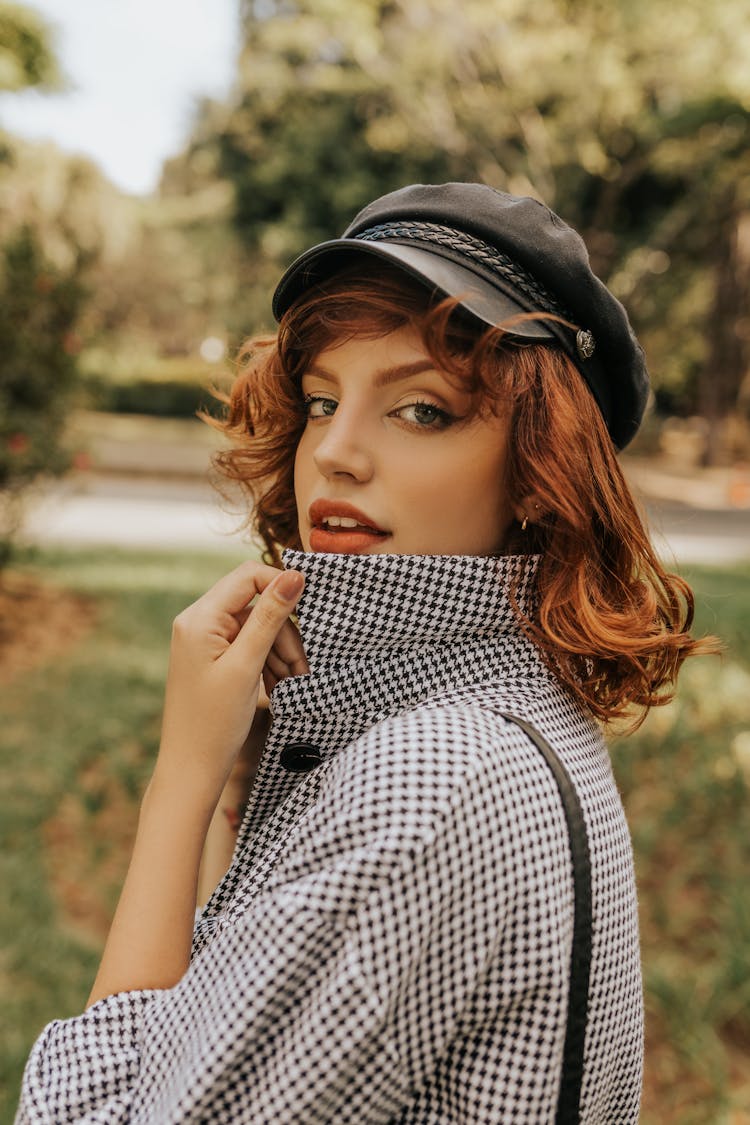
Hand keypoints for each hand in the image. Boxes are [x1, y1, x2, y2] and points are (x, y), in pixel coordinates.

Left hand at [155, 561, 307, 808]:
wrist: (191, 770)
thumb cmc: (214, 723)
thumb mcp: (247, 666)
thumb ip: (270, 618)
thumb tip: (295, 575)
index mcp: (200, 618)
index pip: (249, 576)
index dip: (282, 587)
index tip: (310, 612)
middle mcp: (199, 622)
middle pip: (258, 605)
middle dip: (284, 635)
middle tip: (300, 670)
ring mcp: (205, 641)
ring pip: (259, 628)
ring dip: (280, 654)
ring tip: (289, 686)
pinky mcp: (213, 658)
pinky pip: (250, 646)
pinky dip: (268, 663)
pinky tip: (275, 689)